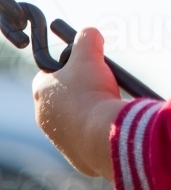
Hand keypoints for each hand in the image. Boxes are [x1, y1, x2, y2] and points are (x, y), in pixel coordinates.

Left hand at [32, 27, 123, 179]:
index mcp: (41, 92)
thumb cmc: (91, 91)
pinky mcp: (76, 155)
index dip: (69, 64)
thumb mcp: (89, 54)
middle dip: (82, 88)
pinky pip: (87, 137)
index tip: (86, 63)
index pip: (50, 72)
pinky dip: (98, 129)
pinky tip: (110, 122)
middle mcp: (44, 117)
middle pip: (63, 96)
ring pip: (75, 117)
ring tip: (109, 102)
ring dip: (91, 109)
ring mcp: (59, 139)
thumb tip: (90, 33)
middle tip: (102, 82)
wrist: (103, 135)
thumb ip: (87, 38)